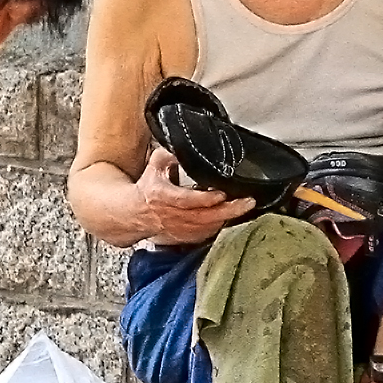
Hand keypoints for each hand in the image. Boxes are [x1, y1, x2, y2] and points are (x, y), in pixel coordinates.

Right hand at [136, 147, 255, 244]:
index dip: (206, 198)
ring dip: (228, 217)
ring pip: (209, 227)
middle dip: (230, 210)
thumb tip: (183, 144)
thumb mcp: (154, 166)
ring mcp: (180, 229)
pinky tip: (229, 216)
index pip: (187, 200)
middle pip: (205, 217)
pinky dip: (220, 225)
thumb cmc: (148, 190)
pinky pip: (207, 234)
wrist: (135, 214)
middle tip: (247, 202)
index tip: (222, 193)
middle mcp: (173, 215)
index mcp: (163, 197)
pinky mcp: (185, 237)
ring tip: (243, 206)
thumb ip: (169, 154)